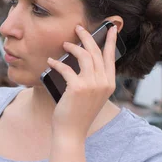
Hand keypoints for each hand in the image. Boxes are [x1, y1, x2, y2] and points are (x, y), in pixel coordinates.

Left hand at [46, 24, 117, 141]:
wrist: (71, 133)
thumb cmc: (77, 114)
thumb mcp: (91, 96)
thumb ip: (92, 80)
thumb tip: (82, 59)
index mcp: (109, 84)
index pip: (111, 57)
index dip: (111, 41)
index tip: (111, 28)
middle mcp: (104, 83)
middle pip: (96, 52)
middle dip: (87, 37)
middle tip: (78, 28)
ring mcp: (92, 85)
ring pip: (84, 56)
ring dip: (73, 47)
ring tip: (64, 44)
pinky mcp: (77, 87)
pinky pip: (66, 68)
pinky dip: (57, 63)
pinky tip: (50, 61)